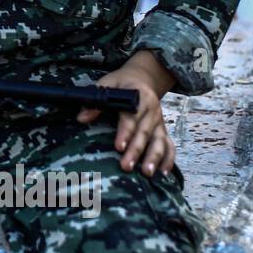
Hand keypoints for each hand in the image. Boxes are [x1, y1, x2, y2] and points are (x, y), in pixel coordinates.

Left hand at [77, 61, 173, 176]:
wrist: (142, 78)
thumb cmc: (121, 83)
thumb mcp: (106, 84)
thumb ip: (96, 100)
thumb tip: (82, 118)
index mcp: (139, 96)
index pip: (132, 117)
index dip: (125, 132)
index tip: (118, 147)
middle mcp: (152, 110)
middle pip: (145, 132)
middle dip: (136, 150)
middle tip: (126, 166)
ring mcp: (159, 122)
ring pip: (159, 141)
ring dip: (154, 157)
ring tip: (147, 173)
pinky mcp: (163, 130)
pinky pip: (170, 145)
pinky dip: (169, 159)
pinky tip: (163, 172)